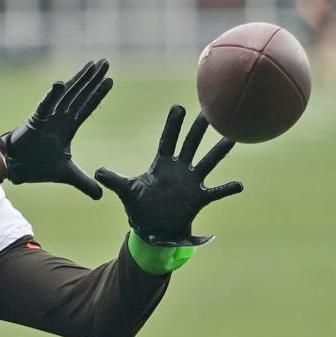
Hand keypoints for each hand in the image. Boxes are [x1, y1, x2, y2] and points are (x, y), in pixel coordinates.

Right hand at [0, 60, 112, 199]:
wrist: (15, 167)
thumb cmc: (38, 165)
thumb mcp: (67, 175)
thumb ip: (84, 183)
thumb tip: (101, 196)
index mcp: (68, 127)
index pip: (87, 107)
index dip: (98, 95)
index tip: (110, 80)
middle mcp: (60, 118)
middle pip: (80, 95)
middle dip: (93, 80)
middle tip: (106, 62)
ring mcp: (48, 117)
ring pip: (66, 95)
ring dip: (79, 81)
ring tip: (91, 65)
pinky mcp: (35, 121)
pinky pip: (45, 107)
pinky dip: (51, 96)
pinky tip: (60, 83)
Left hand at [95, 105, 242, 245]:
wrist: (152, 229)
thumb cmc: (140, 207)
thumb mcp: (126, 191)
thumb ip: (114, 180)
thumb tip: (97, 171)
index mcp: (161, 164)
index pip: (167, 140)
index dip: (173, 125)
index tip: (179, 107)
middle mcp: (179, 169)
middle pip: (190, 144)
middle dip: (197, 130)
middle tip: (209, 112)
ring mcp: (191, 182)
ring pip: (207, 162)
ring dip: (218, 152)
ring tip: (231, 139)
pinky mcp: (199, 199)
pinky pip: (215, 192)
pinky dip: (227, 189)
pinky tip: (239, 184)